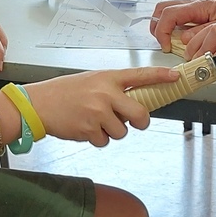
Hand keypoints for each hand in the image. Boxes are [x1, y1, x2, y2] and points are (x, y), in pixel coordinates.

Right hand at [26, 66, 180, 147]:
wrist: (39, 104)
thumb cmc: (65, 92)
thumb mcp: (92, 81)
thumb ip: (113, 89)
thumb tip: (135, 103)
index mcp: (108, 78)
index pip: (140, 75)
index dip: (161, 76)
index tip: (176, 76)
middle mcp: (105, 93)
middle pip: (140, 114)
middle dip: (140, 122)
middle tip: (134, 122)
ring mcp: (98, 112)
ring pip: (122, 132)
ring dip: (112, 132)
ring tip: (95, 121)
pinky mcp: (89, 129)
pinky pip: (105, 141)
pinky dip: (98, 139)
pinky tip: (85, 128)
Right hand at [150, 0, 215, 52]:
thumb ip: (205, 33)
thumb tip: (185, 40)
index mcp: (200, 5)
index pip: (169, 14)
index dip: (162, 31)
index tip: (167, 46)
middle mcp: (195, 3)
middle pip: (162, 9)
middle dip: (157, 27)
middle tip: (163, 44)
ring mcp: (196, 6)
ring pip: (168, 12)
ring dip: (165, 27)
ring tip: (171, 43)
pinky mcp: (199, 11)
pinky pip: (179, 16)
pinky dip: (175, 27)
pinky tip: (182, 39)